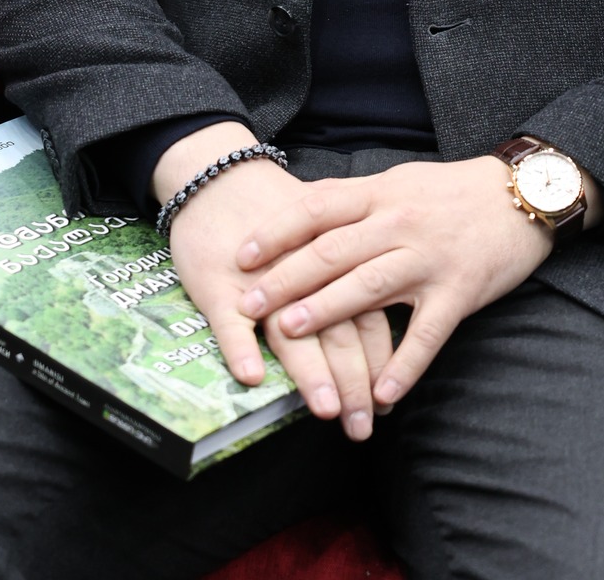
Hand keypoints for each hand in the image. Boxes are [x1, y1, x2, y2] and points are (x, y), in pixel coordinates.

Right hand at [154, 126, 391, 440]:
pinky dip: (240, 347)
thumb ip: (352, 278)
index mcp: (336, 258)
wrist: (220, 177)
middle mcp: (302, 272)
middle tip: (362, 426)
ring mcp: (259, 280)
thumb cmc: (276, 213)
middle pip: (336, 328)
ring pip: (289, 329)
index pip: (366, 316)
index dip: (380, 361)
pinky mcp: (216, 283)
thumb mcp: (323, 238)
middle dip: (352, 380)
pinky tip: (252, 377)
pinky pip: (229, 319)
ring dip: (310, 370)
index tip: (387, 404)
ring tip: (325, 408)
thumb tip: (382, 336)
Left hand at [235, 156, 601, 408]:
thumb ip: (355, 200)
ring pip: (370, 287)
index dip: (277, 231)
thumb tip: (298, 208)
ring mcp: (430, 259)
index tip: (241, 255)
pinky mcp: (460, 291)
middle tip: (248, 306)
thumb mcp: (399, 182)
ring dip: (329, 312)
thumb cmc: (452, 192)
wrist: (522, 195)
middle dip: (286, 279)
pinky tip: (382, 394)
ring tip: (292, 336)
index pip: (318, 209)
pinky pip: (427, 334)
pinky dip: (404, 365)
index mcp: (381, 195)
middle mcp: (400, 223)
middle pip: (334, 251)